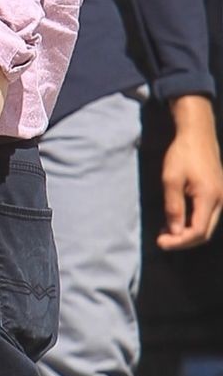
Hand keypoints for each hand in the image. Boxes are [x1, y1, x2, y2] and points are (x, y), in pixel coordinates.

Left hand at [159, 97, 222, 250]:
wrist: (198, 133)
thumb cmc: (183, 153)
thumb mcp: (171, 179)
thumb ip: (173, 207)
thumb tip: (174, 231)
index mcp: (209, 196)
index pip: (198, 231)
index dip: (179, 241)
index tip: (160, 242)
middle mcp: (220, 199)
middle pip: (204, 233)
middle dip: (183, 241)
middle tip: (161, 239)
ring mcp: (221, 196)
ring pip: (206, 226)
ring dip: (186, 232)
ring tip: (165, 230)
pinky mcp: (218, 193)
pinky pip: (207, 216)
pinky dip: (192, 222)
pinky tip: (175, 220)